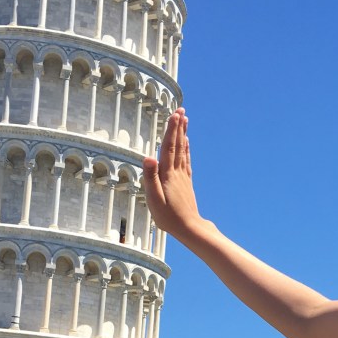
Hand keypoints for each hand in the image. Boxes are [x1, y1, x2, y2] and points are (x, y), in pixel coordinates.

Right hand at [142, 108, 202, 243]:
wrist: (189, 228)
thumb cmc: (169, 217)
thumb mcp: (154, 200)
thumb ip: (150, 178)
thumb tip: (148, 157)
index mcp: (167, 175)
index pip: (169, 148)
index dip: (171, 130)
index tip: (175, 115)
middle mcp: (177, 172)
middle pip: (177, 145)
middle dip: (178, 127)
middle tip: (181, 109)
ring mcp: (183, 177)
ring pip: (182, 151)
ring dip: (182, 134)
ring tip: (184, 119)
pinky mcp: (186, 183)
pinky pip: (186, 161)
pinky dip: (186, 149)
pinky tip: (186, 143)